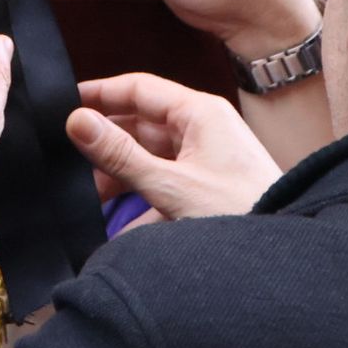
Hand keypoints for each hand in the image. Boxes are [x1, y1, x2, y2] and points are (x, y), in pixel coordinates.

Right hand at [66, 74, 282, 219]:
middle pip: (141, 125)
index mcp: (199, 112)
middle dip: (107, 144)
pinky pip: (165, 185)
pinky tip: (120, 228)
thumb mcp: (170, 185)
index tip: (63, 103)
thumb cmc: (240, 213)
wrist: (283, 259)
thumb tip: (77, 122)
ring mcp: (206, 158)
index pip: (138, 88)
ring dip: (121, 176)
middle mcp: (203, 128)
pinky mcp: (208, 187)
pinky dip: (143, 203)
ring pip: (150, 157)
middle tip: (69, 160)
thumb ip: (120, 155)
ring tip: (90, 198)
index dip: (99, 93)